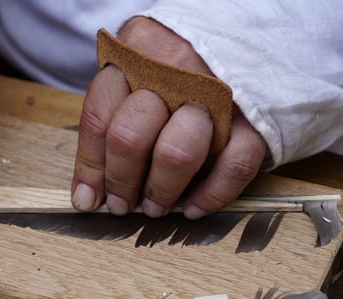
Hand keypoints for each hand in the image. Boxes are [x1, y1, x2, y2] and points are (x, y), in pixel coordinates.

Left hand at [71, 17, 266, 218]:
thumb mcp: (139, 77)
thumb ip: (112, 123)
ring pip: (176, 154)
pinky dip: (210, 196)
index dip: (90, 165)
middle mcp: (175, 67)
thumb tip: (88, 194)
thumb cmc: (179, 71)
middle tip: (122, 205)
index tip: (89, 198)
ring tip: (155, 208)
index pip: (100, 116)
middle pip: (130, 136)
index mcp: (138, 52)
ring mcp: (218, 91)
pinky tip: (192, 208)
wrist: (247, 45)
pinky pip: (231, 167)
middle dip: (121, 182)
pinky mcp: (255, 118)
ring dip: (161, 191)